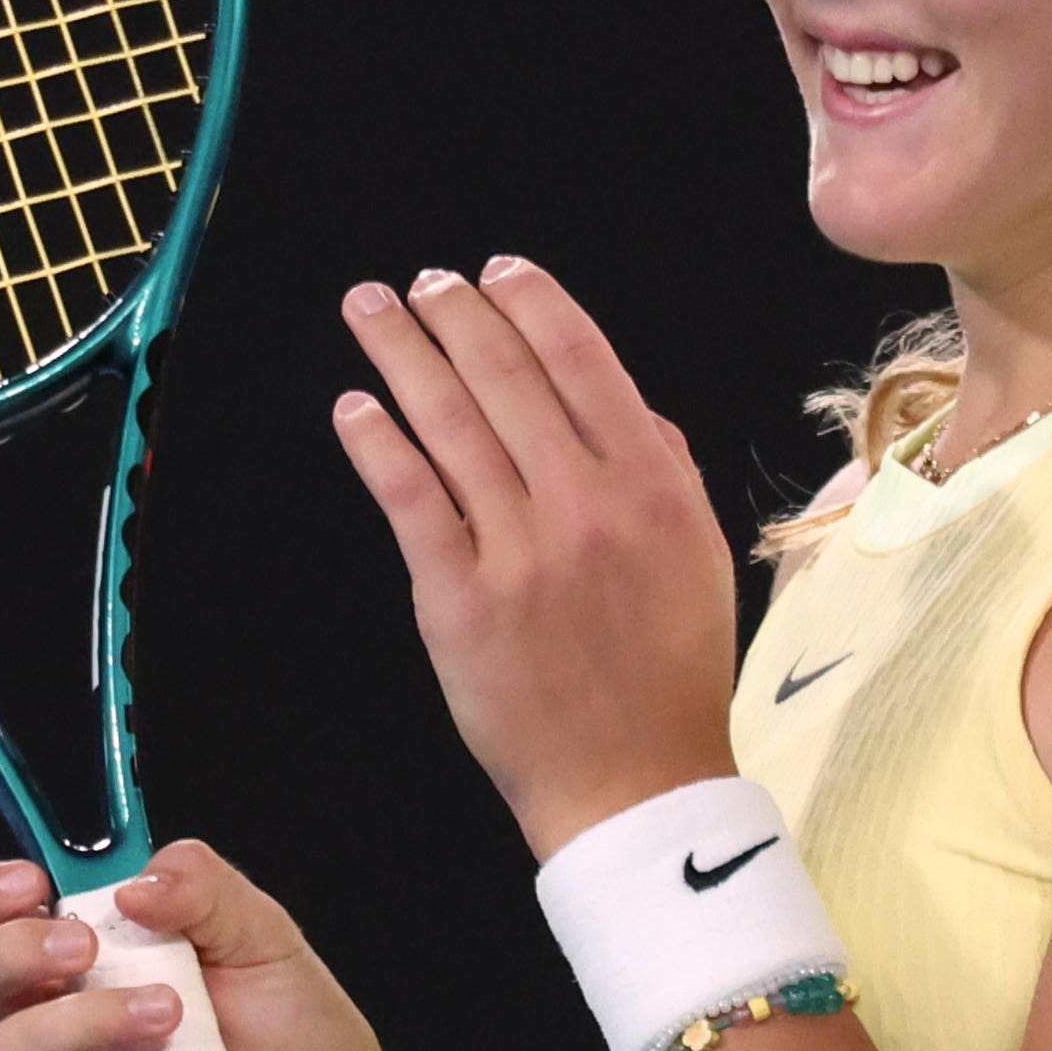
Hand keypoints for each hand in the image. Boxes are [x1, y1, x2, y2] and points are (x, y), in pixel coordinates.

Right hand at [0, 839, 428, 1050]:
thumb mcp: (262, 935)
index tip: (29, 881)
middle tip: (82, 944)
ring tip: (174, 1011)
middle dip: (5, 954)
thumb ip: (200, 886)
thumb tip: (129, 882)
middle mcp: (63, 1027)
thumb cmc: (298, 1037)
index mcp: (86, 960)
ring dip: (87, 1019)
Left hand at [332, 258, 740, 858]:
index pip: (582, 358)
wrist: (634, 780)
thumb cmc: (667, 671)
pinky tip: (354, 405)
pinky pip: (409, 499)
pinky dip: (378, 442)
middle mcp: (584, 502)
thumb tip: (623, 404)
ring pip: (448, 422)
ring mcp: (516, 548)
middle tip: (421, 282)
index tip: (497, 270)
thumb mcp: (697, 553)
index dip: (531, 302)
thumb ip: (664, 468)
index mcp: (651, 482)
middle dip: (454, 312)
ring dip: (402, 352)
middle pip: (505, 375)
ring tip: (370, 309)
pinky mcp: (457, 598)